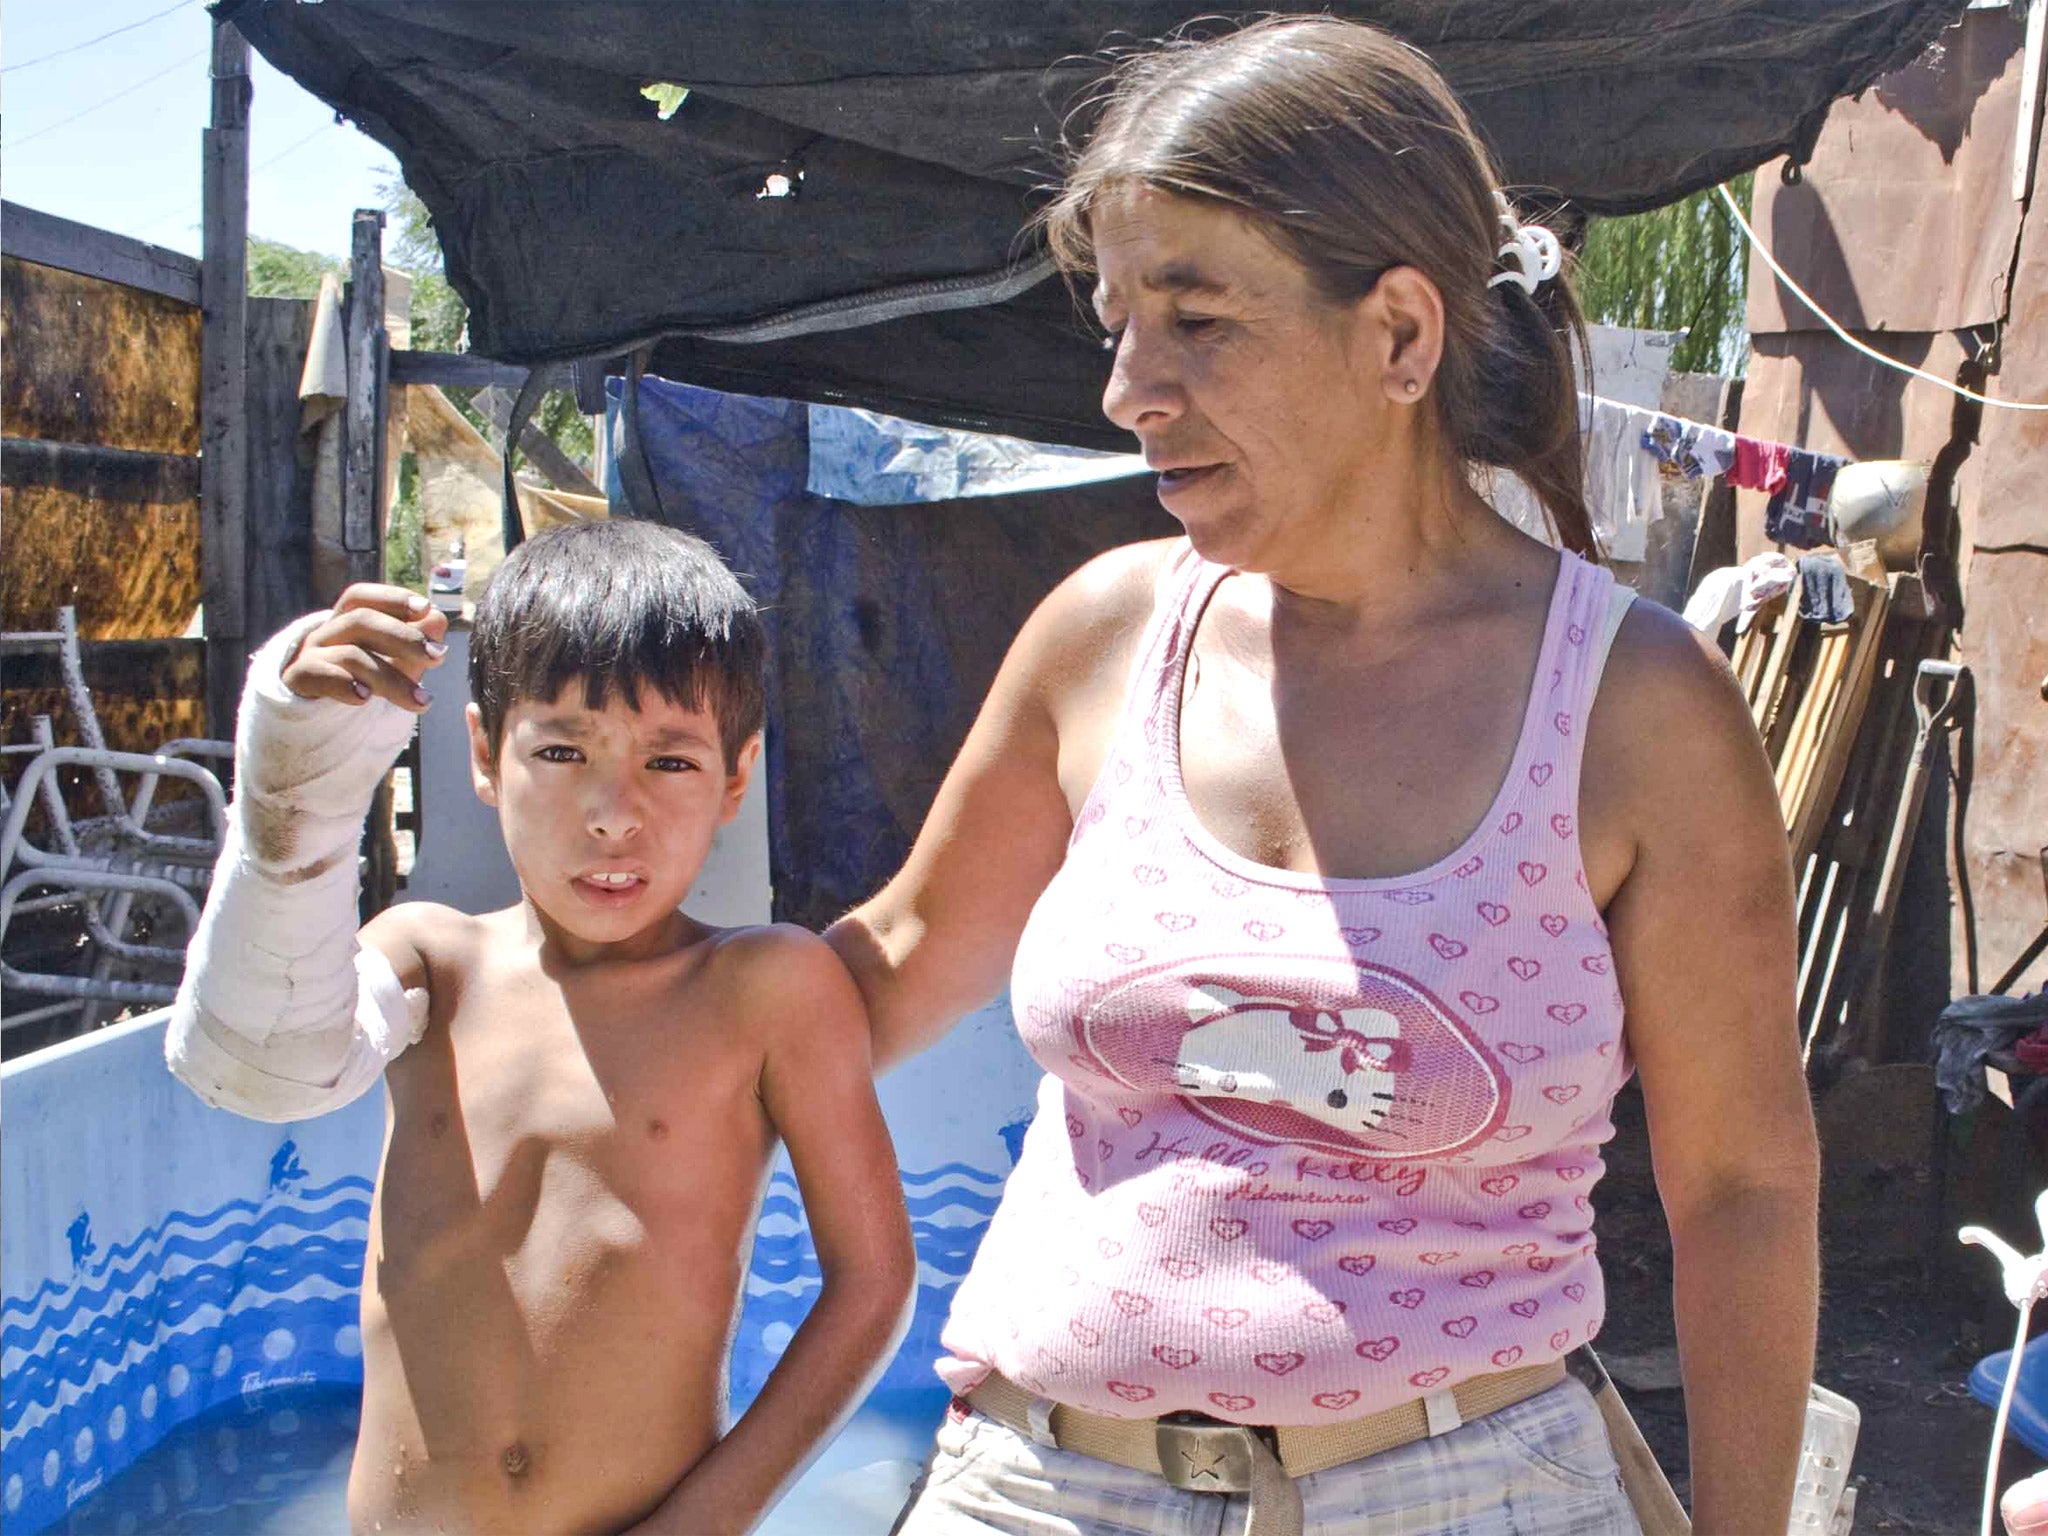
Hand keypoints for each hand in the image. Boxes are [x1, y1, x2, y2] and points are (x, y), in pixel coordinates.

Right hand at [282, 585, 448, 712]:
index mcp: (345, 621)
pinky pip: (317, 674)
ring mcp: (310, 655)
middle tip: (437, 656)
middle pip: (361, 620)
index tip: (426, 607)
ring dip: (391, 678)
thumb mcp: (392, 662)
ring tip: (421, 700)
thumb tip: (437, 618)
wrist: (313, 714)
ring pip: (350, 655)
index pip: (360, 596)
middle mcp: (326, 632)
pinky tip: (365, 698)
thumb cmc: (361, 679)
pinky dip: (343, 684)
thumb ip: (414, 644)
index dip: (392, 598)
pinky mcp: (298, 681)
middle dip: (404, 637)